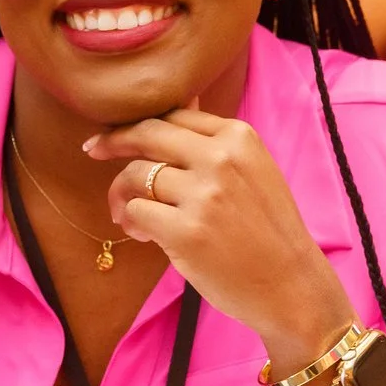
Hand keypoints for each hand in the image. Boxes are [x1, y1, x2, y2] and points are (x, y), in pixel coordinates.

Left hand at [88, 107, 358, 385]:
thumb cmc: (269, 232)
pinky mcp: (185, 231)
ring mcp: (203, 195)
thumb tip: (183, 99)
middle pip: (147, 134)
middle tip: (93, 150)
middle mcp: (220, 158)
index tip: (116, 134)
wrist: (292, 287)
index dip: (138, 123)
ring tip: (131, 217)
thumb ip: (215, 142)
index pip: (173, 115)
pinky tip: (145, 237)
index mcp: (239, 137)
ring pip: (137, 175)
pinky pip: (136, 212)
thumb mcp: (254, 172)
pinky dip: (133, 224)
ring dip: (123, 195)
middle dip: (114, 140)